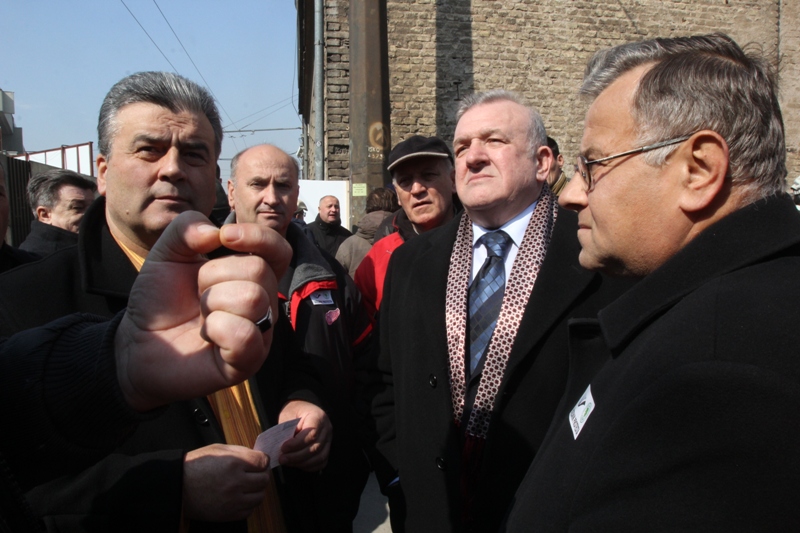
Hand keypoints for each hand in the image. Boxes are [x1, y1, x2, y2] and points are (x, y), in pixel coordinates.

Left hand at [115, 212, 291, 410]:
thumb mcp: (166, 253)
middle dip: (214, 275)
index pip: (278, 249)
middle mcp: (262, 302)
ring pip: (253, 299)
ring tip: (200, 316)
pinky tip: (206, 336)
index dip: (258, 237)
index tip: (225, 238)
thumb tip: (216, 232)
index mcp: (250, 274)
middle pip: (259, 269)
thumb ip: (186, 227)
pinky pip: (245, 335)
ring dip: (213, 303)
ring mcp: (259, 333)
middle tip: (197, 293)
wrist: (138, 343)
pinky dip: (217, 330)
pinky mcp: (248, 361)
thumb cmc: (160, 300)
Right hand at [182, 443, 269, 521]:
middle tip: (254, 473)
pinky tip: (241, 497)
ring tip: (247, 486)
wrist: (177, 486)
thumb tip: (257, 457)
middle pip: (264, 479)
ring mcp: (233, 500)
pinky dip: (248, 503)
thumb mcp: (218, 449)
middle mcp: (236, 482)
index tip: (259, 462)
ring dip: (256, 490)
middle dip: (261, 474)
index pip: (263, 461)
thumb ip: (240, 452)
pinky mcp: (228, 514)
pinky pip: (249, 510)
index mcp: (234, 463)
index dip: (262, 460)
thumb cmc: (196, 466)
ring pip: (260, 496)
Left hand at [278, 400, 331, 470]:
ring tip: (287, 462)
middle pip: (315, 447)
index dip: (297, 444)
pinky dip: (309, 466)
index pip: (312, 433)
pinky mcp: (326, 448)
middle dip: (297, 456)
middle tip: (282, 459)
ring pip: (319, 457)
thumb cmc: (295, 411)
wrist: (303, 409)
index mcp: (318, 417)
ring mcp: (328, 440)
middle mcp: (326, 429)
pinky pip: (321, 462)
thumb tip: (280, 446)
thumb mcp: (288, 414)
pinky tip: (297, 464)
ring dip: (301, 463)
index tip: (283, 448)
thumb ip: (286, 429)